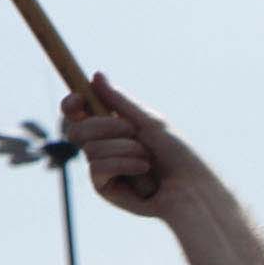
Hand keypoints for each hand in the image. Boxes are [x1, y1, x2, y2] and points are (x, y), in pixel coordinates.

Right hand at [60, 74, 190, 213]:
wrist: (191, 188)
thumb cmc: (177, 153)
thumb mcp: (148, 121)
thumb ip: (119, 101)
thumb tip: (95, 75)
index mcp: (112, 127)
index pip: (78, 113)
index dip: (72, 104)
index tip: (79, 100)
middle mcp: (103, 146)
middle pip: (76, 129)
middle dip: (104, 126)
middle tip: (131, 130)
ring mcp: (101, 167)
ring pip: (90, 148)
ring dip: (125, 148)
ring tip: (147, 158)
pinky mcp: (104, 188)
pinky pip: (97, 168)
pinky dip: (123, 164)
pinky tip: (143, 170)